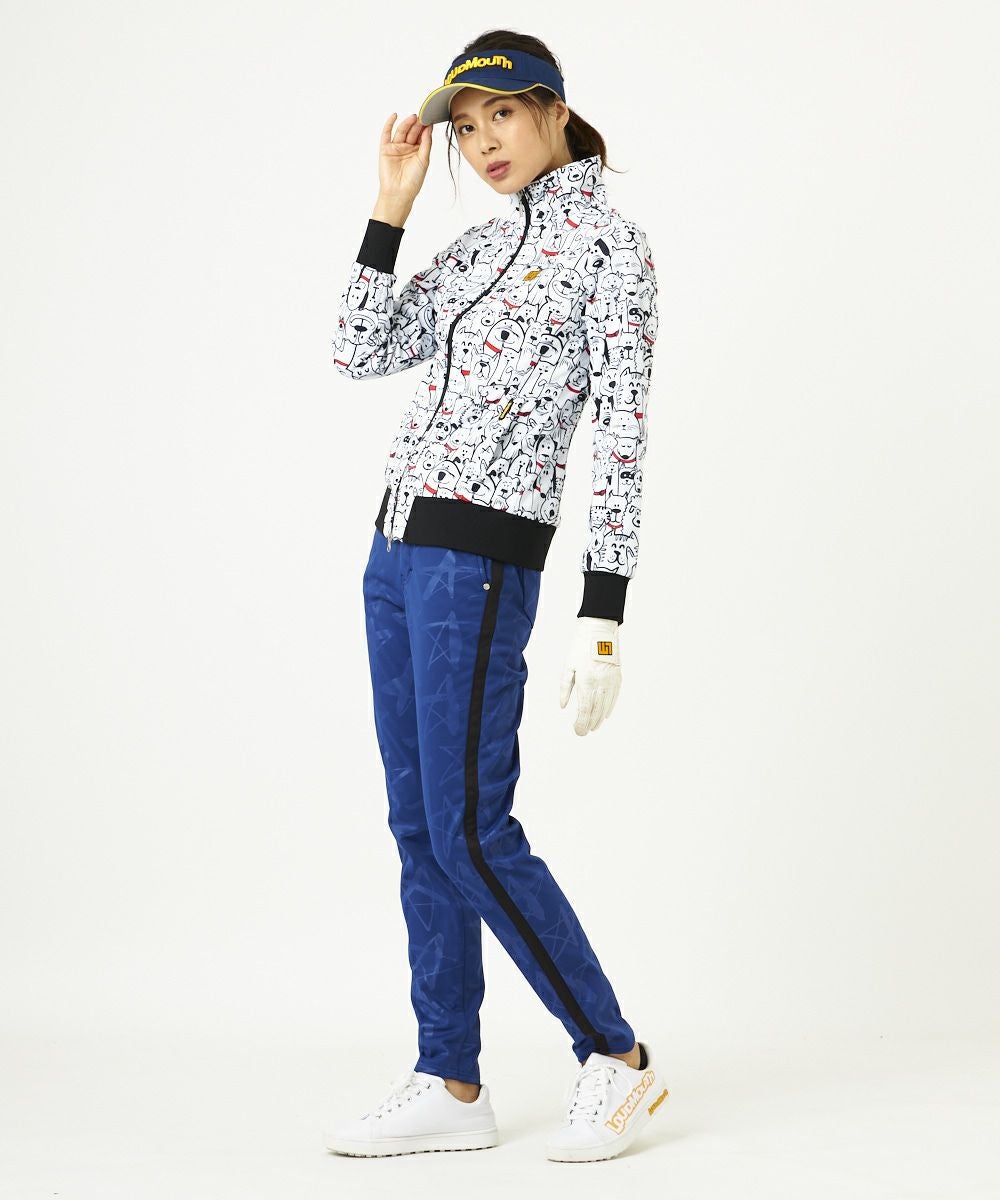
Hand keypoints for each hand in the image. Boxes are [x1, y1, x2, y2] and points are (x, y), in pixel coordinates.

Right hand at [376, 112, 431, 210]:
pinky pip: (386, 134)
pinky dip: (389, 124)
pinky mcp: (385, 149)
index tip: (430, 119)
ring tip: (414, 117)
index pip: (421, 136)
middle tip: (422, 117)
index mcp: (417, 152)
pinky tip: (395, 116)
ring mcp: (396, 148)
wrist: (399, 192)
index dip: (425, 127)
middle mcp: (407, 148)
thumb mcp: (424, 160)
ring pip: (402, 131)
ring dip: (407, 123)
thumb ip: (426, 143)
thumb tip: (429, 128)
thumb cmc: (413, 180)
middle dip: (417, 124)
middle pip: (412, 132)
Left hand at [559, 616, 621, 735]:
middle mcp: (601, 685)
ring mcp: (611, 682)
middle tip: (583, 732)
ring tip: (593, 727)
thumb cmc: (580, 646)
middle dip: (588, 725)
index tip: (577, 731)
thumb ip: (565, 688)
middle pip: (596, 712)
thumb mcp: (568, 666)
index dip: (581, 724)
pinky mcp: (618, 679)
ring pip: (606, 708)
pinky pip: (614, 699)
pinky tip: (604, 715)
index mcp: (587, 682)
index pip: (585, 711)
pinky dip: (609, 709)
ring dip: (598, 720)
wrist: (599, 630)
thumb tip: (563, 705)